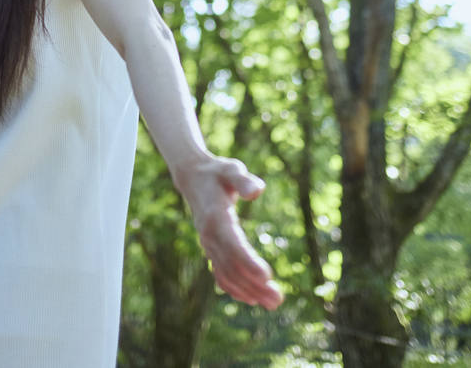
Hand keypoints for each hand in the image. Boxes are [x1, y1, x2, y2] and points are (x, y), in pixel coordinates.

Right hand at [172, 155, 283, 309]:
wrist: (193, 177)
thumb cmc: (218, 172)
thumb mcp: (231, 169)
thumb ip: (244, 180)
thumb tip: (257, 190)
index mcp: (216, 218)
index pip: (233, 245)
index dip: (249, 262)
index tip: (267, 277)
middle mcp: (210, 236)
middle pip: (232, 266)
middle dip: (254, 285)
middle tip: (277, 299)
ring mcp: (208, 245)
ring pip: (227, 274)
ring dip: (249, 291)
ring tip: (273, 303)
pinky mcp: (211, 249)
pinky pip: (220, 274)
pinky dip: (235, 288)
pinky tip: (252, 298)